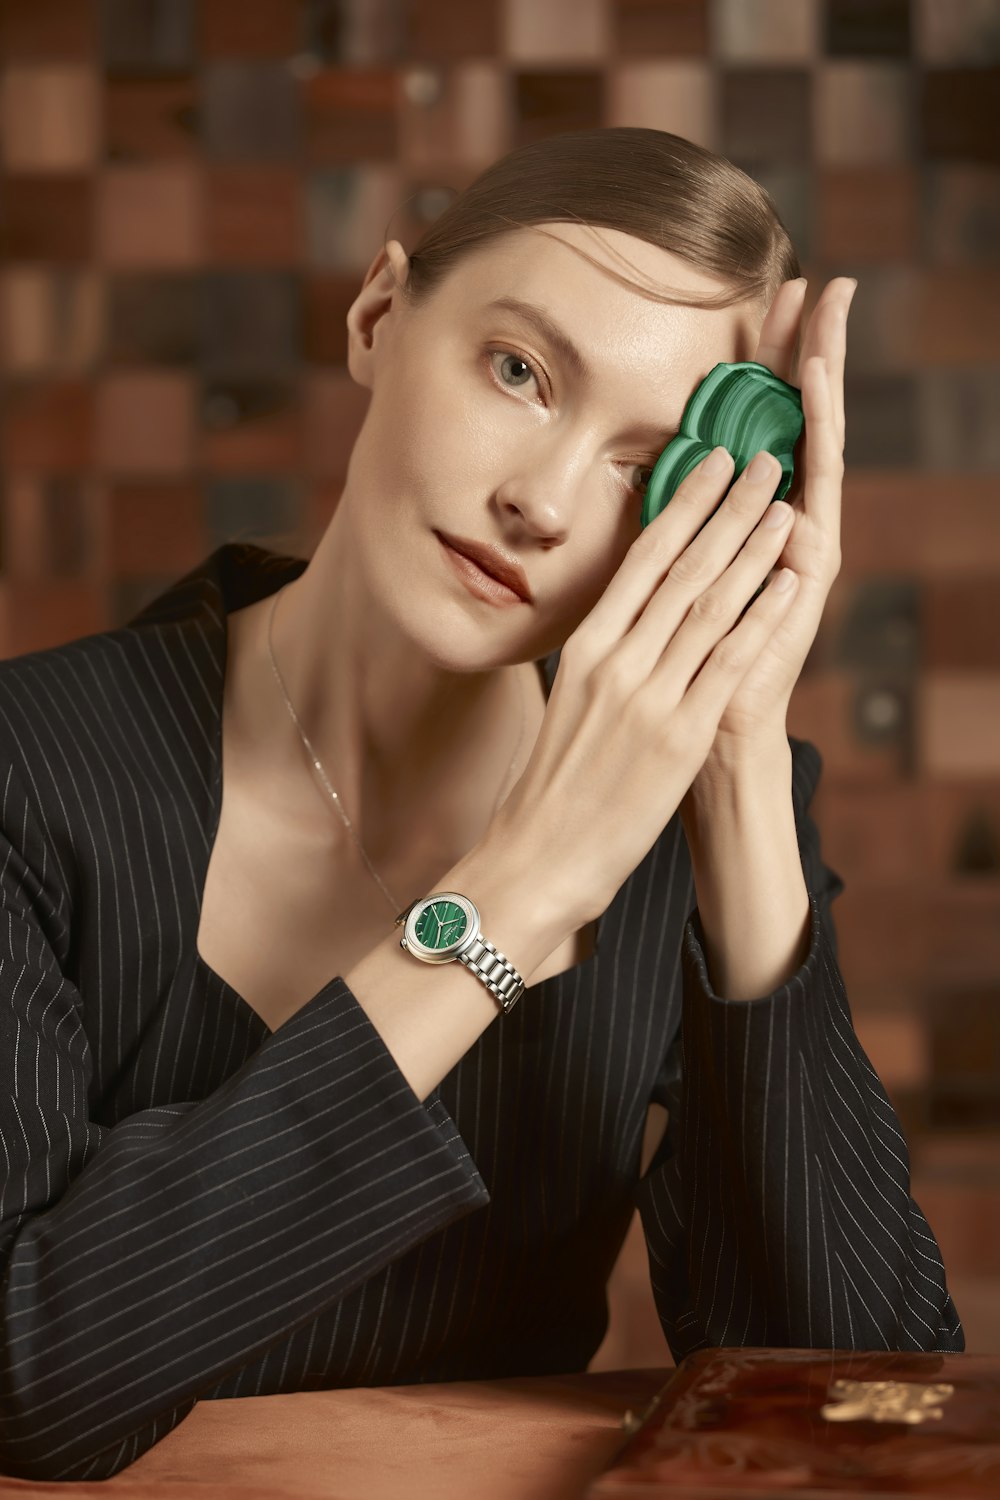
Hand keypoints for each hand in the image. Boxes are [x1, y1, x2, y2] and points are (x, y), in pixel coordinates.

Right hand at [493, 449, 803, 928]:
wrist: (539, 854)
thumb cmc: (553, 787)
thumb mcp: (568, 704)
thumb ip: (602, 660)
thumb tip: (626, 624)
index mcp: (586, 649)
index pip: (642, 559)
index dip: (682, 505)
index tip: (710, 464)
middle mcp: (617, 661)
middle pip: (682, 568)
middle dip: (728, 509)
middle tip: (762, 461)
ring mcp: (649, 696)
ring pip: (710, 605)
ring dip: (753, 550)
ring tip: (784, 507)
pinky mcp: (679, 736)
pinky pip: (728, 664)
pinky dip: (761, 618)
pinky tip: (786, 584)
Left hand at [689, 275, 856, 780]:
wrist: (708, 738)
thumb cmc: (681, 667)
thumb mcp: (664, 588)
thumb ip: (666, 537)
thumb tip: (644, 488)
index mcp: (750, 523)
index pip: (767, 427)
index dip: (772, 368)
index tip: (773, 302)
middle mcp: (789, 522)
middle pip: (803, 418)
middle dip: (811, 349)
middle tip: (823, 281)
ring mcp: (808, 539)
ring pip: (819, 439)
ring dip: (822, 372)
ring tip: (827, 311)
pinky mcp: (816, 564)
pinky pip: (821, 485)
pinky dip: (820, 429)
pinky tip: (819, 383)